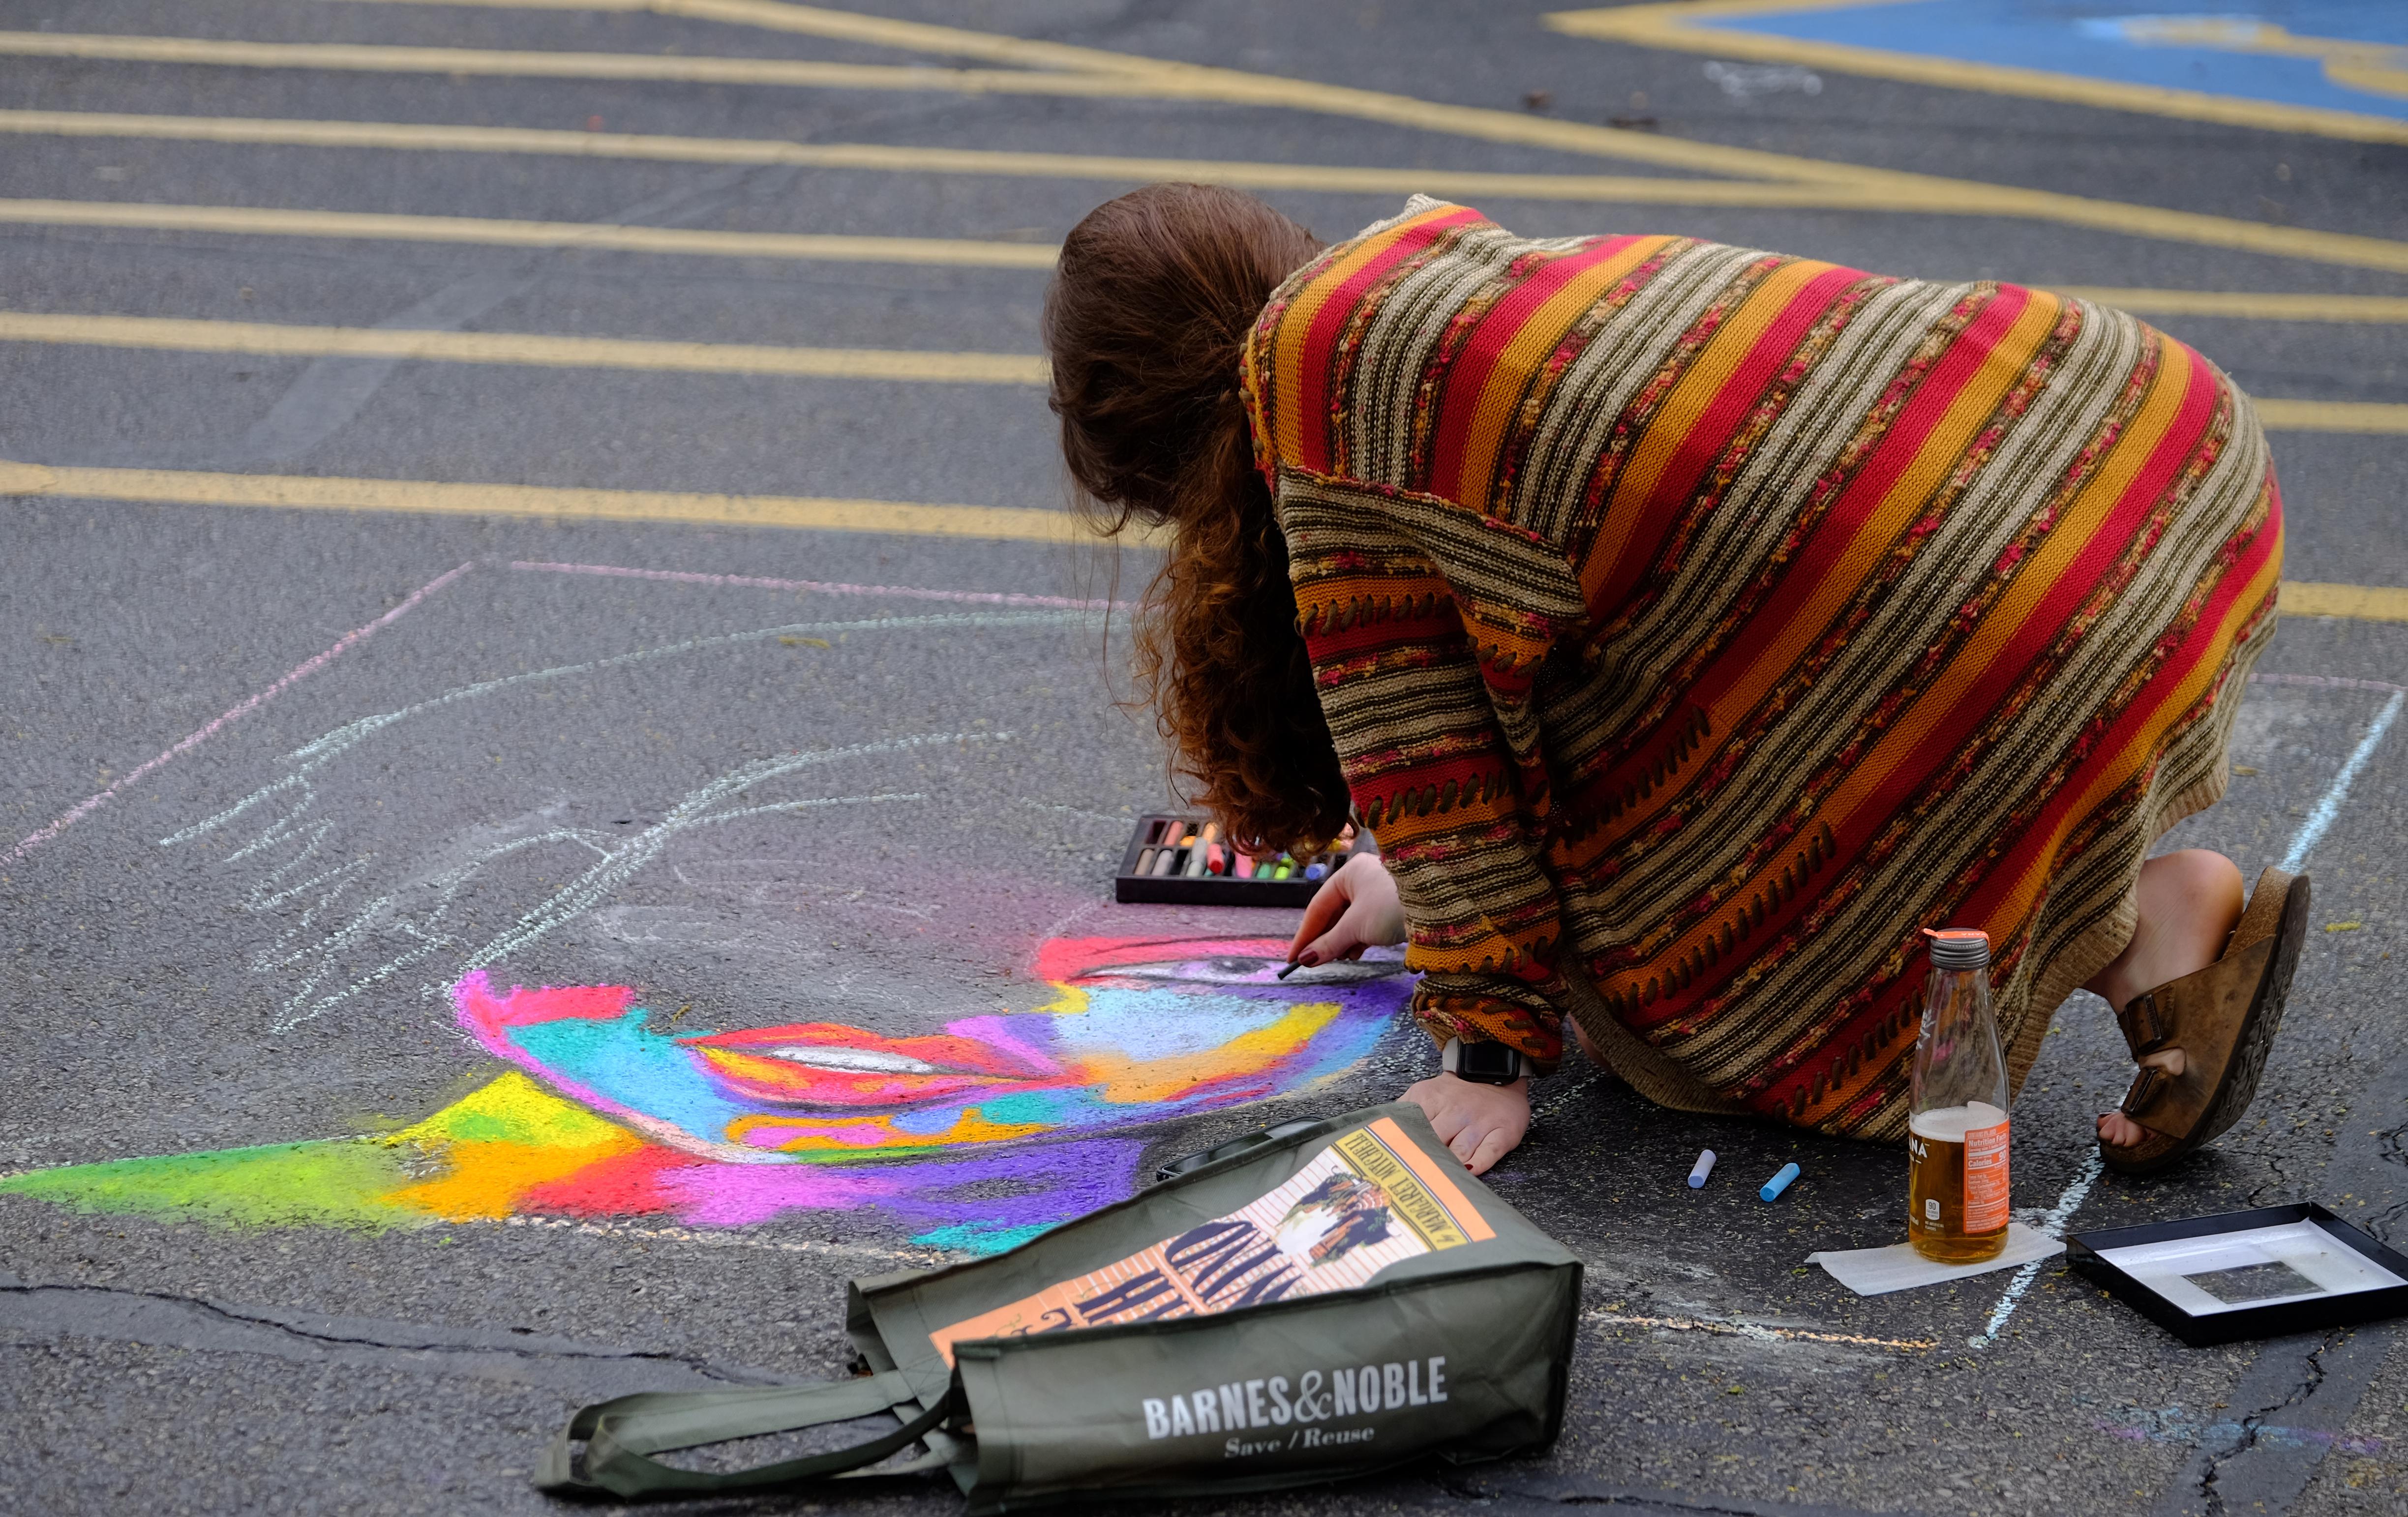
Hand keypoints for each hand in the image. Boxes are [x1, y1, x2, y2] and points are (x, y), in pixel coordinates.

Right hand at [1287, 851, 1405, 967]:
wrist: (1442, 907)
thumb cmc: (1394, 907)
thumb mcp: (1356, 927)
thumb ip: (1329, 943)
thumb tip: (1306, 960)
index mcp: (1350, 872)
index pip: (1318, 906)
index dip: (1304, 935)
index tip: (1292, 959)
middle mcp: (1364, 877)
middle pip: (1334, 913)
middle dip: (1326, 939)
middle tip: (1316, 962)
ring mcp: (1379, 891)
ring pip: (1351, 920)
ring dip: (1344, 941)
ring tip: (1344, 956)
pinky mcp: (1393, 905)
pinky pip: (1367, 922)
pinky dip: (1360, 938)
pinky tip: (1358, 951)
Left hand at [1401, 1073, 1529, 1174]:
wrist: (1495, 1075)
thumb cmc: (1454, 1094)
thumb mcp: (1424, 1092)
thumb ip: (1403, 1109)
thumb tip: (1381, 1133)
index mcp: (1430, 1098)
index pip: (1413, 1129)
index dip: (1406, 1149)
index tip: (1398, 1165)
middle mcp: (1457, 1110)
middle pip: (1435, 1144)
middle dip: (1426, 1162)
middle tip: (1418, 1180)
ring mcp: (1481, 1122)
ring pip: (1460, 1153)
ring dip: (1449, 1168)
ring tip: (1440, 1182)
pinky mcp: (1503, 1134)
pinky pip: (1488, 1155)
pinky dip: (1477, 1166)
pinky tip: (1468, 1173)